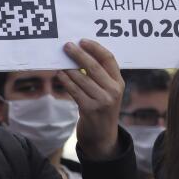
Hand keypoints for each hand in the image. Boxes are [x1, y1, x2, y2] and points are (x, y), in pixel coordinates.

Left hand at [61, 40, 122, 160]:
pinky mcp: (89, 109)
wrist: (102, 137)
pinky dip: (66, 80)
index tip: (82, 41)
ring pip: (82, 78)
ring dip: (68, 67)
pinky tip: (60, 74)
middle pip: (94, 66)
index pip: (109, 59)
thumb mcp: (108, 93)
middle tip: (67, 46)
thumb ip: (100, 77)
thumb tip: (79, 55)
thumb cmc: (102, 109)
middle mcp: (113, 91)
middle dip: (79, 54)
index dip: (95, 48)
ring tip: (60, 60)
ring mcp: (102, 101)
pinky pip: (74, 90)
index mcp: (119, 83)